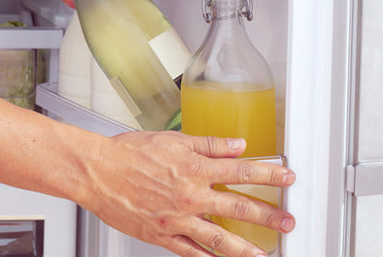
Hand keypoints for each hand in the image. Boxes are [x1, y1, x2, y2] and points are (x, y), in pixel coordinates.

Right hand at [84, 131, 295, 256]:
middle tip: (288, 223)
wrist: (97, 172)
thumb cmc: (127, 153)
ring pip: (220, 239)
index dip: (268, 176)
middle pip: (238, 209)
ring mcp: (177, 220)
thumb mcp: (170, 140)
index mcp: (194, 169)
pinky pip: (191, 252)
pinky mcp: (162, 235)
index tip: (286, 179)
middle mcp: (190, 196)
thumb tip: (236, 146)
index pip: (241, 172)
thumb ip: (207, 144)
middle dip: (268, 217)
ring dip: (246, 249)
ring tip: (264, 256)